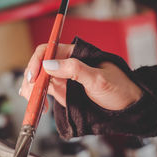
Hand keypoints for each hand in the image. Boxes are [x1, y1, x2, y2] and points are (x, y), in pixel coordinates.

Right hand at [20, 43, 141, 110]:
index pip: (48, 50)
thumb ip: (75, 70)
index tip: (33, 76)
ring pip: (39, 80)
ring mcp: (63, 79)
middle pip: (40, 66)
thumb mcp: (98, 79)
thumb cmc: (118, 88)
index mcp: (74, 54)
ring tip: (36, 104)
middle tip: (31, 94)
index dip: (37, 61)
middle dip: (32, 79)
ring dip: (32, 91)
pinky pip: (45, 92)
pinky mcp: (62, 91)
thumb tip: (49, 64)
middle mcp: (65, 64)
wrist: (125, 106)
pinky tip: (39, 106)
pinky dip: (37, 98)